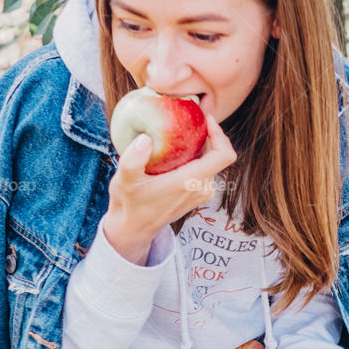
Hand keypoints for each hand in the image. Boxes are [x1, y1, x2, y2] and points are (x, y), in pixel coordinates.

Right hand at [104, 112, 236, 255]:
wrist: (134, 228)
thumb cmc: (129, 204)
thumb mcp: (125, 180)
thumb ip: (133, 160)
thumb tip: (145, 138)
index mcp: (190, 182)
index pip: (224, 155)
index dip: (220, 134)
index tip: (206, 120)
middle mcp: (203, 188)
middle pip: (218, 154)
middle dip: (208, 135)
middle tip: (189, 119)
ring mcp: (203, 193)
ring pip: (212, 162)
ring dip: (201, 146)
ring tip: (181, 132)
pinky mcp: (199, 195)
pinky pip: (205, 169)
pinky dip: (197, 157)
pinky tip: (178, 150)